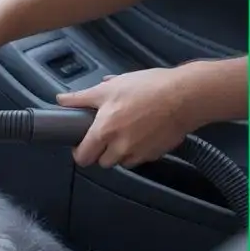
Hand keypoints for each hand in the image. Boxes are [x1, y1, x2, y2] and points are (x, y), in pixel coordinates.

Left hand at [56, 67, 202, 168]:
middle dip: (100, 152)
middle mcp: (120, 148)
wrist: (187, 95)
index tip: (82, 143)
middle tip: (105, 135)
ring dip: (119, 152)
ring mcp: (139, 153)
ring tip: (126, 131)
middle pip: (101, 162)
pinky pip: (139, 158)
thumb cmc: (148, 88)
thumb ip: (82, 98)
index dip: (79, 152)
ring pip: (121, 162)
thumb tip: (61, 100)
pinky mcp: (155, 155)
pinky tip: (143, 133)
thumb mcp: (110, 88)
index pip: (83, 158)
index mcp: (104, 132)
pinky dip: (138, 150)